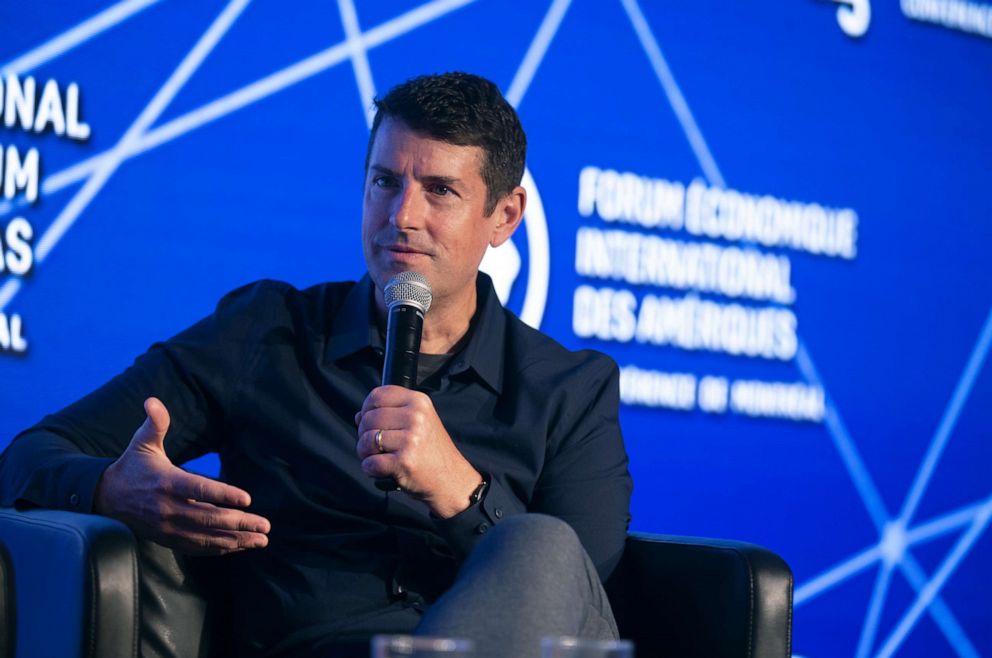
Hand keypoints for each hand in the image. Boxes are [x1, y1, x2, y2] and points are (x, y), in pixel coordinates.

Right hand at [94, 397, 270, 555]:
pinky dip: (219, 549)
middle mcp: (168, 508)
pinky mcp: (167, 539)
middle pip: (209, 519)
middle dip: (240, 523)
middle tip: (265, 525)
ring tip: (261, 540)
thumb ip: (155, 423)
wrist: (105, 497)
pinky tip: (239, 546)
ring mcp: (167, 527)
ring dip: (236, 540)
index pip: (199, 490)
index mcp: (167, 483)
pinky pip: (196, 548)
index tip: (248, 499)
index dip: (224, 495)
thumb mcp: (142, 443)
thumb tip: (153, 401)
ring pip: (206, 538)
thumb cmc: (132, 466)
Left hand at [355, 386, 481, 517]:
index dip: (366, 408)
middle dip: (364, 434)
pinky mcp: (404, 461)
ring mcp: (410, 439)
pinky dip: (369, 469)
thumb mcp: (419, 422)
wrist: (451, 479)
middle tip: (375, 446)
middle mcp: (415, 417)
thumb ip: (390, 414)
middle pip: (368, 418)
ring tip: (377, 458)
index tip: (370, 421)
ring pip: (366, 440)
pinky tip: (380, 470)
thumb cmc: (431, 451)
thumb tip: (358, 416)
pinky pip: (370, 463)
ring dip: (365, 453)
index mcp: (418, 402)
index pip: (377, 394)